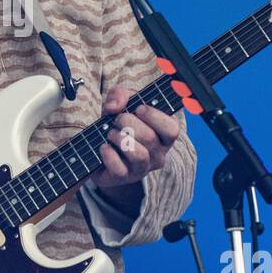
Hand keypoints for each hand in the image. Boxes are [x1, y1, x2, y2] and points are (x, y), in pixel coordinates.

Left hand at [92, 86, 180, 207]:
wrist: (99, 149)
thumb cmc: (118, 124)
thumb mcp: (120, 103)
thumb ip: (120, 95)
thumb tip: (114, 107)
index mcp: (164, 136)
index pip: (172, 129)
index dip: (154, 116)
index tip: (138, 108)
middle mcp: (158, 154)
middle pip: (149, 137)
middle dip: (127, 122)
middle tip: (117, 120)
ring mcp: (142, 169)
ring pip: (139, 155)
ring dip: (119, 138)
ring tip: (111, 134)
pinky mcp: (124, 178)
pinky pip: (119, 168)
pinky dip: (108, 154)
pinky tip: (104, 147)